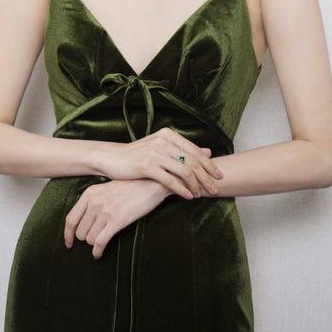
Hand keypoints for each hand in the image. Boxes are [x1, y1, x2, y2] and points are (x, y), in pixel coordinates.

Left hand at [64, 178, 167, 259]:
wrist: (149, 183)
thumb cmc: (129, 187)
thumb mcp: (105, 189)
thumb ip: (93, 201)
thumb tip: (83, 220)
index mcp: (90, 194)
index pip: (71, 219)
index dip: (68, 234)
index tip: (69, 243)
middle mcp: (94, 202)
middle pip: (80, 231)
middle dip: (86, 238)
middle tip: (94, 239)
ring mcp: (105, 211)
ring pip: (89, 238)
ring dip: (94, 243)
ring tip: (101, 242)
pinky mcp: (117, 220)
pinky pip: (100, 242)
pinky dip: (98, 251)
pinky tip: (98, 254)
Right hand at [97, 127, 223, 199]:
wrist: (112, 158)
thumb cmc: (138, 155)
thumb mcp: (161, 148)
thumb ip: (183, 150)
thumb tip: (208, 151)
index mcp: (168, 135)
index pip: (195, 150)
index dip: (209, 164)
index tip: (219, 176)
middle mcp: (163, 141)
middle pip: (192, 161)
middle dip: (206, 177)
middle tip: (215, 189)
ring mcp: (155, 153)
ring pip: (184, 171)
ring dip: (196, 185)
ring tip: (203, 195)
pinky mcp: (147, 166)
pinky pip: (170, 180)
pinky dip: (182, 190)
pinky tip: (189, 197)